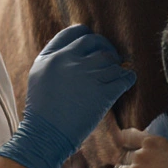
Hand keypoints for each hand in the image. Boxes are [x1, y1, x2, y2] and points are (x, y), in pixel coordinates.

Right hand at [0, 25, 135, 167]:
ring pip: (112, 61)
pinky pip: (124, 77)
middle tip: (111, 57)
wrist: (46, 135)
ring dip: (116, 66)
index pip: (76, 33)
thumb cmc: (42, 110)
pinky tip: (127, 80)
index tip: (93, 45)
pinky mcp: (103, 94)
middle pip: (96, 43)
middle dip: (106, 48)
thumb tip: (76, 47)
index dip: (88, 36)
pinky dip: (128, 77)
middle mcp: (71, 62)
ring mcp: (88, 77)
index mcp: (53, 56)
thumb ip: (54, 57)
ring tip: (116, 73)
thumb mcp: (38, 75)